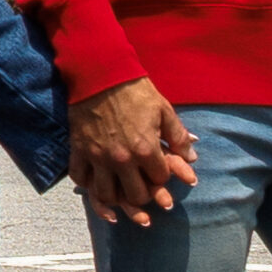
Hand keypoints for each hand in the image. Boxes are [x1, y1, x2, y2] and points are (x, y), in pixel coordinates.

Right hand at [70, 77, 190, 227]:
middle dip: (143, 194)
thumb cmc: (136, 91)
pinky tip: (96, 183)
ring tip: (120, 193)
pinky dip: (88, 185)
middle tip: (143, 187)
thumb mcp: (164, 110)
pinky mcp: (79, 151)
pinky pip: (80, 179)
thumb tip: (192, 158)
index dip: (163, 176)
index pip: (160, 179)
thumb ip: (179, 137)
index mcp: (145, 149)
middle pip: (135, 195)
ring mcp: (98, 157)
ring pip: (106, 195)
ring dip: (116, 198)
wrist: (100, 73)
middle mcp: (122, 159)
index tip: (160, 169)